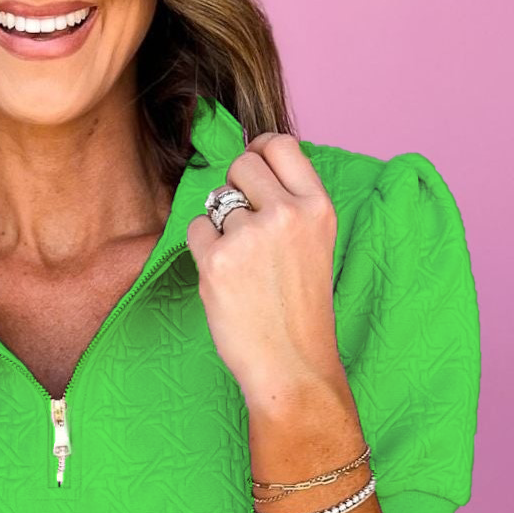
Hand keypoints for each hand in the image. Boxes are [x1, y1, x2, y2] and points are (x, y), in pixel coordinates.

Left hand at [184, 133, 345, 412]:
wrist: (292, 367)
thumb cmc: (300, 313)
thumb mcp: (315, 246)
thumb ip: (291, 205)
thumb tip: (252, 163)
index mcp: (318, 207)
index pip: (280, 145)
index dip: (259, 151)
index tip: (252, 170)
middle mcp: (287, 214)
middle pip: (242, 164)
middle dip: (235, 188)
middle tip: (242, 227)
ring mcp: (251, 236)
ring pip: (216, 199)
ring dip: (220, 226)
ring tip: (241, 266)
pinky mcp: (218, 260)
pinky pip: (196, 229)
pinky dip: (202, 250)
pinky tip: (224, 278)